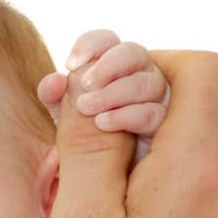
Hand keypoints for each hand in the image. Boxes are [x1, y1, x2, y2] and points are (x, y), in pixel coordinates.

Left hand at [37, 30, 169, 156]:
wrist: (98, 175)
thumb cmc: (81, 138)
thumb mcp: (61, 116)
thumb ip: (53, 95)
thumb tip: (54, 80)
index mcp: (111, 68)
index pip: (107, 41)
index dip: (91, 44)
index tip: (70, 63)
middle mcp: (137, 77)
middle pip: (134, 52)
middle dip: (108, 65)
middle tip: (85, 83)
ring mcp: (156, 100)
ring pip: (148, 81)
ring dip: (114, 92)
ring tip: (86, 107)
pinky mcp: (165, 126)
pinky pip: (155, 113)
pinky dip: (127, 115)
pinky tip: (103, 123)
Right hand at [39, 49, 217, 217]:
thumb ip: (90, 142)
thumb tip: (90, 85)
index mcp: (204, 172)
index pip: (202, 71)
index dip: (150, 65)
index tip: (106, 93)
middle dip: (169, 94)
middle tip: (113, 124)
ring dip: (188, 133)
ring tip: (131, 170)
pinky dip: (204, 174)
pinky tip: (156, 211)